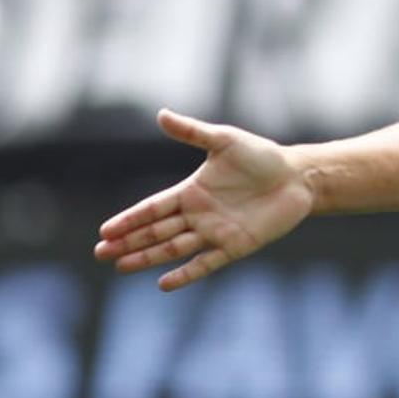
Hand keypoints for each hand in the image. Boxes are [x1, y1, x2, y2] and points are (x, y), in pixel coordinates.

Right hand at [93, 109, 314, 290]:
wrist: (298, 177)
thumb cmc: (262, 156)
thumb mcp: (225, 140)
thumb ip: (192, 132)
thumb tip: (161, 114)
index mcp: (191, 192)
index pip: (152, 208)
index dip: (129, 219)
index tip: (105, 230)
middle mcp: (198, 215)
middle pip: (155, 231)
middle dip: (128, 242)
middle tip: (100, 253)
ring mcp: (215, 232)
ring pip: (173, 248)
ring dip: (147, 257)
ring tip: (121, 266)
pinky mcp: (235, 245)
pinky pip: (205, 263)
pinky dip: (185, 274)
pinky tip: (163, 283)